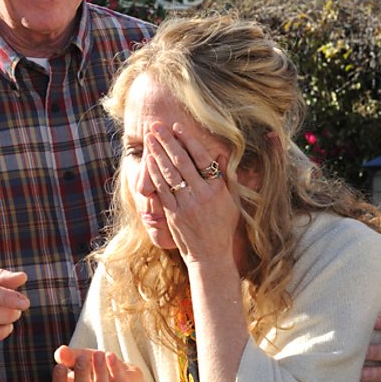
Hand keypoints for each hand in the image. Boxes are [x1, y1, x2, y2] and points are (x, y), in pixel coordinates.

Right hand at [52, 345, 149, 381]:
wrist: (127, 378)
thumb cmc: (100, 367)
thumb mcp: (83, 357)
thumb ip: (70, 355)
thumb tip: (60, 352)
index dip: (59, 380)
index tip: (60, 366)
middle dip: (81, 372)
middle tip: (81, 357)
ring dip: (99, 369)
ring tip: (98, 353)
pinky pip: (119, 381)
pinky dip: (114, 368)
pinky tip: (110, 355)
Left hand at [146, 121, 238, 266]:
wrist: (210, 256)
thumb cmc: (222, 227)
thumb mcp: (232, 202)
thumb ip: (226, 178)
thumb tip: (222, 155)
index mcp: (217, 189)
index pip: (202, 158)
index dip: (188, 140)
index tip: (177, 126)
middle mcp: (201, 195)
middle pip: (181, 162)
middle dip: (167, 141)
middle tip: (155, 125)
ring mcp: (186, 204)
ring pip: (169, 173)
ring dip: (157, 153)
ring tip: (149, 137)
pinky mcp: (173, 214)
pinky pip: (162, 189)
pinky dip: (154, 173)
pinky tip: (149, 160)